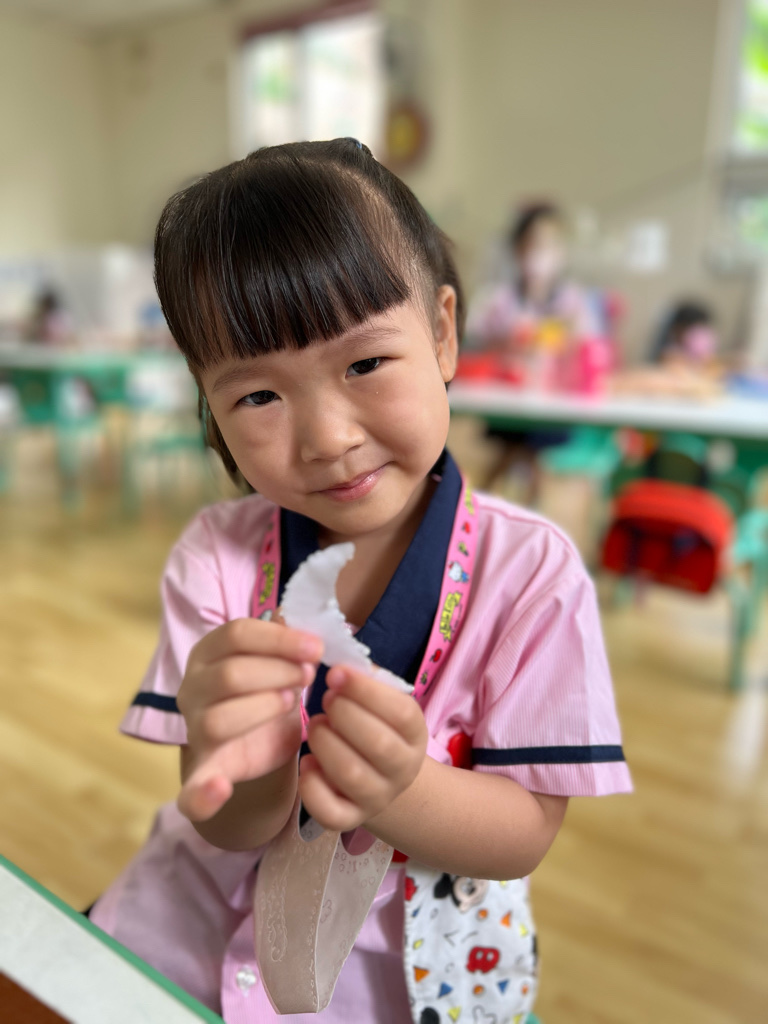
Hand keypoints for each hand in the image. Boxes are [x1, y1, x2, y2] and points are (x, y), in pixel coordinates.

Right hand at [177, 617, 321, 821]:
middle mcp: (193, 688)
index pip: (236, 634)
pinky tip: (220, 789)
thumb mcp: (278, 658)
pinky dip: (201, 794)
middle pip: (230, 675)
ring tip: (292, 702)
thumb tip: (298, 612)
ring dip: (262, 709)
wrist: (258, 739)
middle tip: (309, 674)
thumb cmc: (268, 687)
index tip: (316, 646)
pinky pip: (191, 789)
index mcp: (208, 652)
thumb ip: (285, 638)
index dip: (279, 639)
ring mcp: (195, 730)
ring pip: (219, 719)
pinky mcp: (206, 770)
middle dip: (278, 671)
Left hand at [299, 664, 427, 831]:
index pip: (400, 711)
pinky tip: (307, 763)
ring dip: (326, 743)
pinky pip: (331, 812)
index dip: (365, 690)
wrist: (382, 780)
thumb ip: (366, 682)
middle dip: (344, 714)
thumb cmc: (375, 727)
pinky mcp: (350, 819)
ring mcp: (378, 797)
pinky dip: (312, 787)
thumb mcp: (382, 703)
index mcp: (415, 734)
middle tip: (326, 699)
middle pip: (378, 743)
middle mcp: (402, 769)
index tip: (335, 673)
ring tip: (315, 725)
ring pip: (351, 775)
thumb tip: (342, 663)